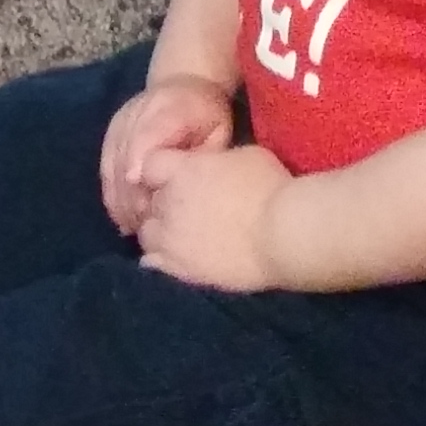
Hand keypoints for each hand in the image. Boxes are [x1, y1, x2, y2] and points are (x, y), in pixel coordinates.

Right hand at [98, 74, 235, 237]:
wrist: (186, 83)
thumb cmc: (207, 116)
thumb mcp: (217, 131)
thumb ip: (201, 154)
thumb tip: (185, 183)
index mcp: (171, 106)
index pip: (148, 135)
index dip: (140, 166)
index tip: (142, 202)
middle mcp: (138, 110)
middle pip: (125, 156)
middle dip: (132, 195)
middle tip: (144, 227)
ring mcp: (120, 121)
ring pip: (111, 164)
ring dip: (120, 199)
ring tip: (134, 226)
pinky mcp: (111, 132)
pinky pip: (105, 166)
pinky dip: (112, 193)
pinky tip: (122, 216)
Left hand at [132, 141, 292, 289]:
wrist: (280, 234)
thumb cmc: (269, 187)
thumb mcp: (245, 156)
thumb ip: (217, 160)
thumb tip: (213, 166)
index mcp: (182, 171)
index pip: (150, 164)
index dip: (162, 167)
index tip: (178, 171)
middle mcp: (168, 204)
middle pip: (148, 199)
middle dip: (162, 199)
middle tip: (186, 203)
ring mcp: (171, 239)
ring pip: (146, 232)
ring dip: (158, 229)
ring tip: (180, 232)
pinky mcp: (180, 269)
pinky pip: (153, 262)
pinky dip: (159, 257)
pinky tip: (176, 254)